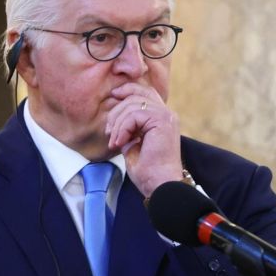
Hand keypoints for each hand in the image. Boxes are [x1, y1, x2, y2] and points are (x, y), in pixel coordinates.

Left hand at [105, 83, 182, 197]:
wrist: (160, 186)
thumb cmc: (148, 172)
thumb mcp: (133, 145)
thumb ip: (128, 129)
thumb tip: (115, 120)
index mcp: (162, 118)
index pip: (145, 92)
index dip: (127, 90)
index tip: (112, 96)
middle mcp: (166, 114)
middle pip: (138, 93)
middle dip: (117, 109)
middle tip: (108, 132)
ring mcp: (166, 117)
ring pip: (133, 104)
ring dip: (118, 123)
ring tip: (114, 141)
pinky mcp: (162, 121)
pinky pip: (135, 114)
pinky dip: (123, 128)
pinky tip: (120, 143)